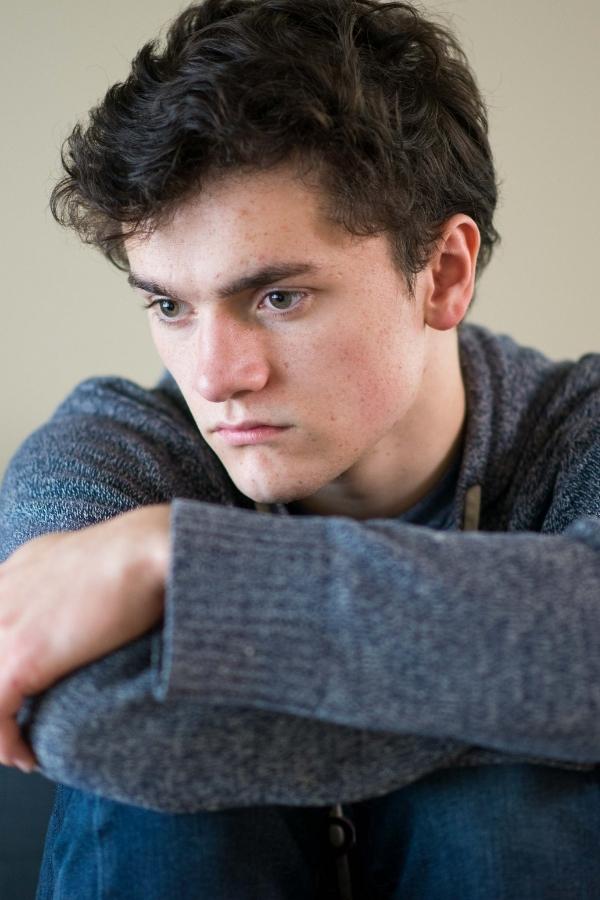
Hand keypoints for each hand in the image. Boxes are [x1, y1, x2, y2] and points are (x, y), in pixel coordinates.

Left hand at [0, 504, 169, 772]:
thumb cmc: (137, 552)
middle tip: (15, 730)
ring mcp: (4, 626)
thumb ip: (68, 581)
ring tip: (22, 752)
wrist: (146, 552)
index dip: (5, 671)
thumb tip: (89, 604)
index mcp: (13, 574)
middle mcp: (0, 596)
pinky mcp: (20, 657)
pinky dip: (8, 745)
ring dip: (0, 731)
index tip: (18, 698)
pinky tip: (31, 756)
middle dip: (0, 706)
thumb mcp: (88, 558)